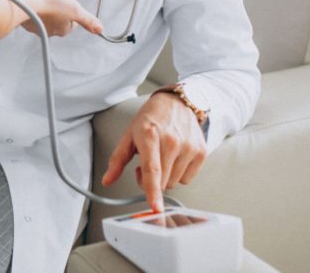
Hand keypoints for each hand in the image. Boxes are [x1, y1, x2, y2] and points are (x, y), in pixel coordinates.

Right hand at [19, 0, 102, 37]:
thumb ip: (88, 20)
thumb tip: (99, 29)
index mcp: (63, 30)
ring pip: (45, 7)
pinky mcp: (24, 17)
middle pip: (58, 10)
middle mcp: (49, 30)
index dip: (70, 4)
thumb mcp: (75, 9)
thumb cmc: (48, 4)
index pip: (72, 18)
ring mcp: (36, 24)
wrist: (25, 0)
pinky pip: (33, 6)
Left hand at [99, 91, 206, 212]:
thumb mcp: (129, 135)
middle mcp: (172, 141)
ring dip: (166, 176)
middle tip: (148, 162)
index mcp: (150, 136)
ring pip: (174, 182)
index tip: (155, 206)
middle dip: (152, 180)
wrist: (176, 103)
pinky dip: (179, 172)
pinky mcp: (201, 151)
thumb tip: (107, 180)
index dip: (152, 191)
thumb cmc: (151, 118)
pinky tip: (175, 157)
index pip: (152, 169)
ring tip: (162, 157)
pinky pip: (188, 179)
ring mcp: (189, 146)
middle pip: (162, 181)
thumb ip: (117, 159)